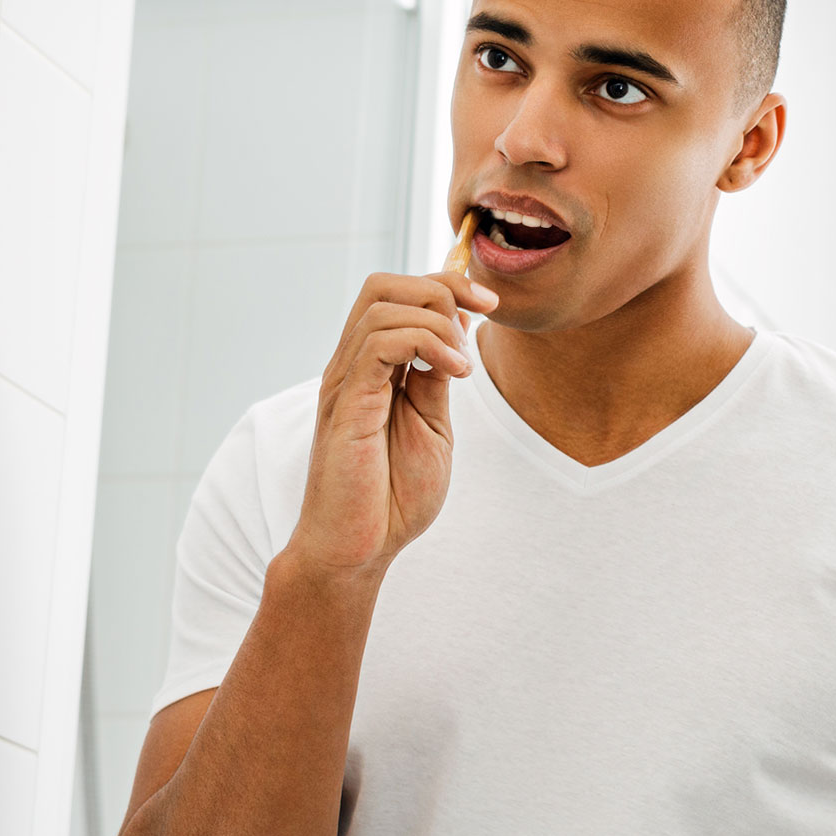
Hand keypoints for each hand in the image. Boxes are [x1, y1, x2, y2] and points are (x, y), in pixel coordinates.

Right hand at [289, 269, 497, 581]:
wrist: (358, 550)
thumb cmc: (390, 499)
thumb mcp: (431, 426)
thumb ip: (435, 378)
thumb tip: (454, 330)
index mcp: (373, 369)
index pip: (398, 296)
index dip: (446, 285)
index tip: (489, 305)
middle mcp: (353, 367)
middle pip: (383, 285)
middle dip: (441, 286)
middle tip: (483, 314)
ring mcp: (346, 382)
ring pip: (381, 305)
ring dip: (438, 321)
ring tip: (463, 365)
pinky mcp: (346, 403)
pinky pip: (377, 343)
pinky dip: (425, 343)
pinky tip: (454, 373)